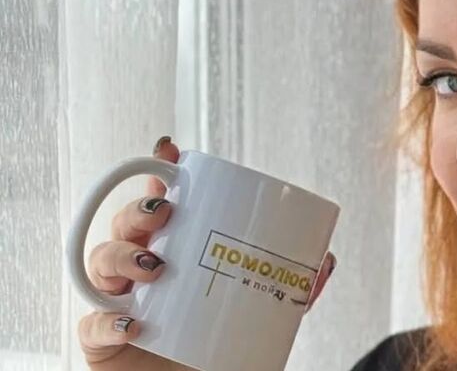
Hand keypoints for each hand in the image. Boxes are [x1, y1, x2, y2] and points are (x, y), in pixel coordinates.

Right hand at [77, 136, 337, 369]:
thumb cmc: (225, 344)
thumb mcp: (264, 308)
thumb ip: (296, 287)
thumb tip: (325, 261)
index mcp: (177, 247)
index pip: (161, 199)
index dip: (160, 169)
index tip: (172, 151)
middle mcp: (142, 266)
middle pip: (127, 222)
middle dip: (140, 208)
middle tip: (166, 211)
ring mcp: (120, 299)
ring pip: (102, 260)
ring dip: (122, 253)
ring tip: (155, 265)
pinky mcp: (105, 339)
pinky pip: (91, 323)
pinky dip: (106, 319)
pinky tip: (132, 320)